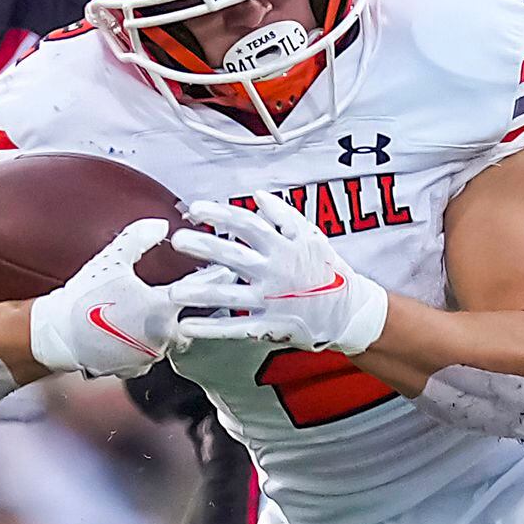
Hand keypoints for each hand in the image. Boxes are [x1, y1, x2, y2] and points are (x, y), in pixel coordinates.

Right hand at [26, 218, 253, 377]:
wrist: (58, 335)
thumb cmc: (85, 296)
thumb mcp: (111, 259)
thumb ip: (139, 238)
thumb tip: (161, 225)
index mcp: (162, 307)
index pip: (201, 290)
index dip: (216, 277)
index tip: (228, 270)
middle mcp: (163, 335)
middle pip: (196, 321)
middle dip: (202, 307)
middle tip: (207, 294)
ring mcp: (151, 355)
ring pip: (175, 339)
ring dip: (176, 325)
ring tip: (174, 312)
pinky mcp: (137, 368)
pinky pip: (154, 353)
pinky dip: (153, 342)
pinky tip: (146, 332)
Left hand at [168, 193, 389, 355]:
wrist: (350, 311)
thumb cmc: (327, 270)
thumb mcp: (312, 236)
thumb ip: (284, 216)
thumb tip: (257, 195)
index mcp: (283, 246)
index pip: (247, 225)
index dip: (220, 215)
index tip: (195, 209)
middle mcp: (275, 271)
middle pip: (233, 256)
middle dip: (204, 247)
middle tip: (178, 240)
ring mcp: (271, 300)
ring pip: (229, 295)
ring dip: (199, 293)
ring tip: (173, 291)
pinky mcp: (269, 326)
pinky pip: (234, 327)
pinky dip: (210, 328)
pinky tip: (187, 325)